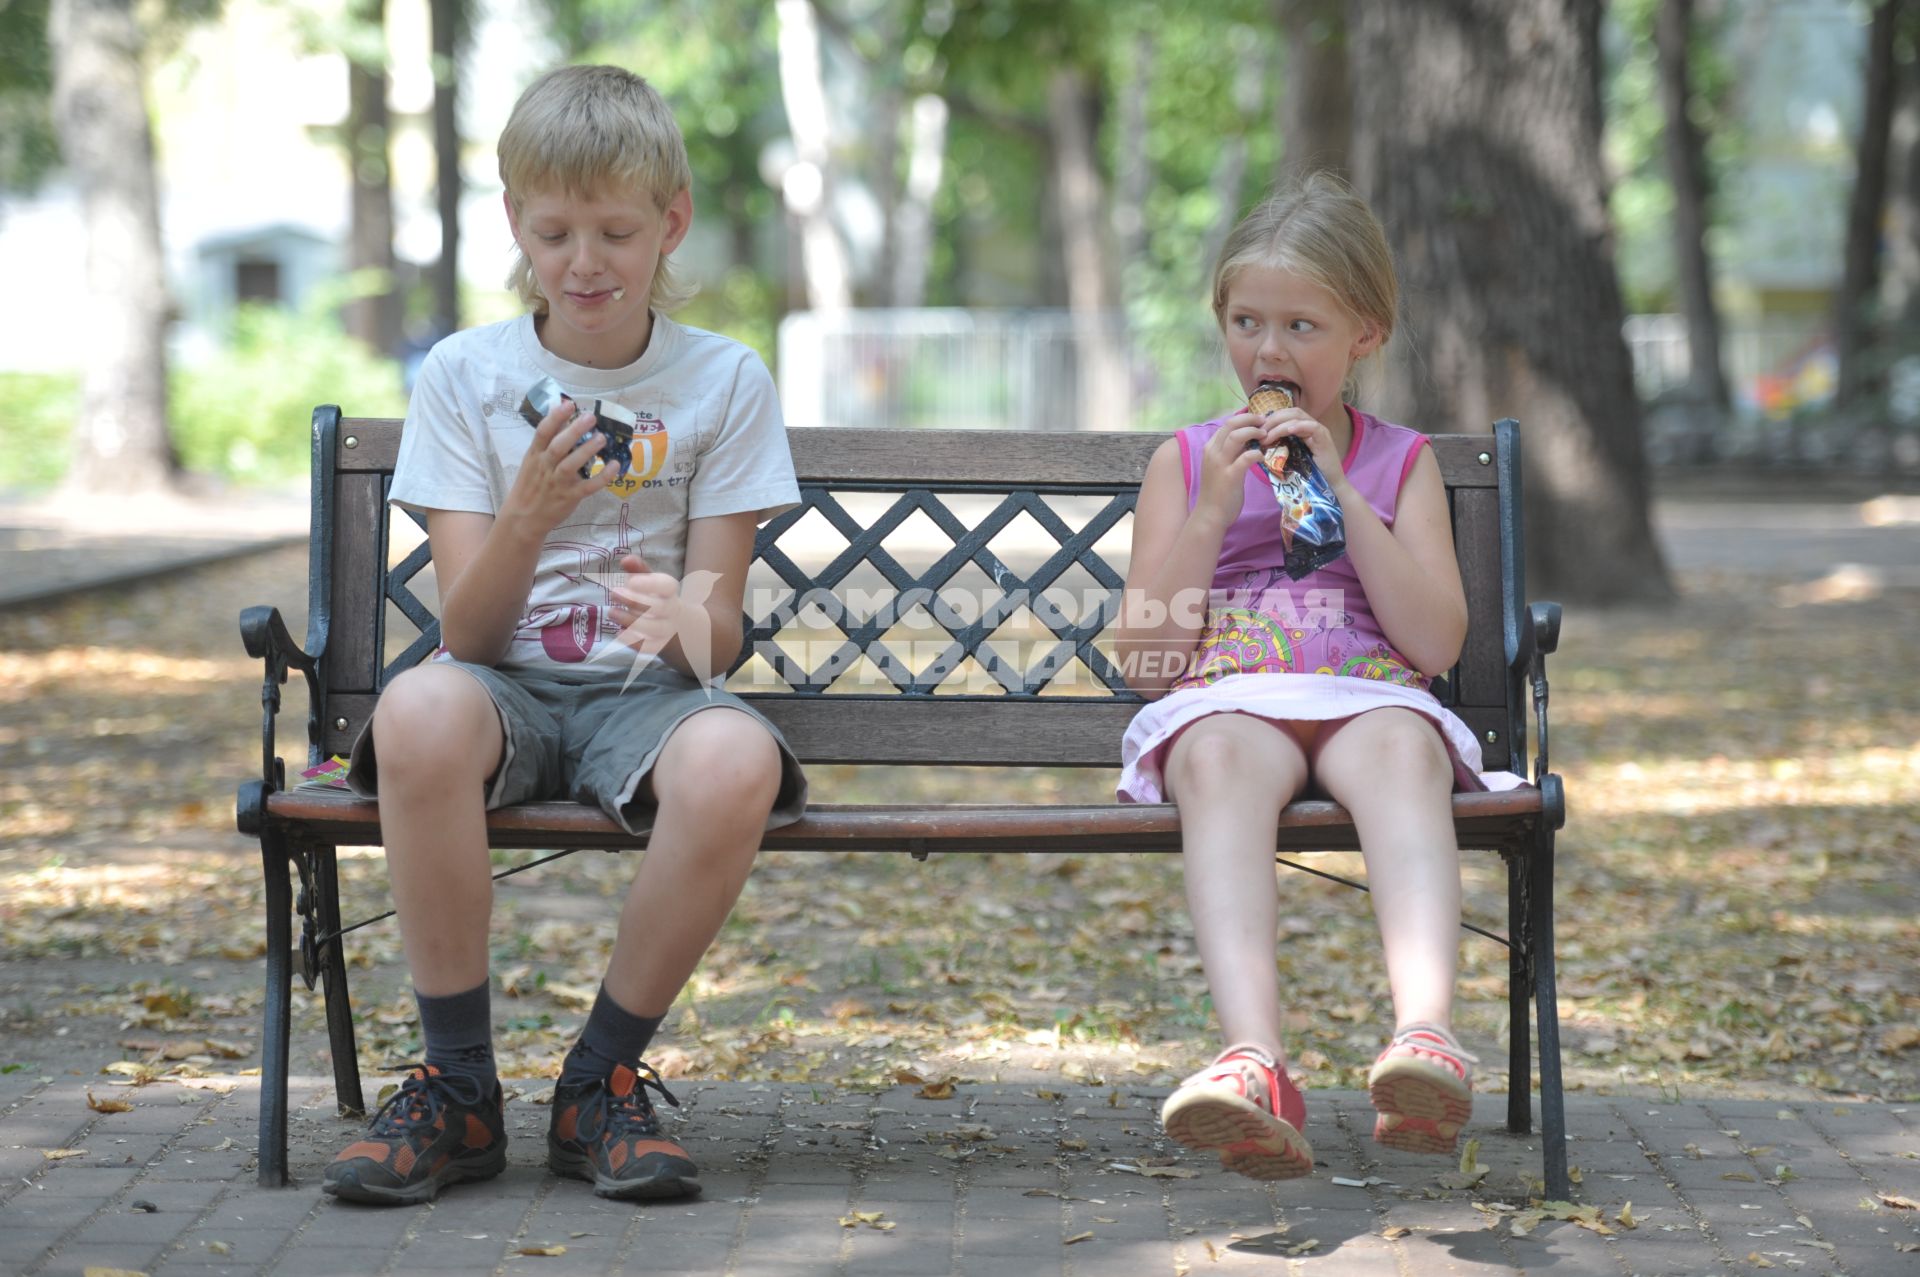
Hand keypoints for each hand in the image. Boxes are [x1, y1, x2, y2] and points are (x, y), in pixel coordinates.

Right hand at [502, 398, 619, 532]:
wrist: (524, 518)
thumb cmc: (531, 484)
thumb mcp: (533, 461)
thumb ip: (547, 442)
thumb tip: (564, 418)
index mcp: (535, 455)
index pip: (543, 433)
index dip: (556, 417)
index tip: (569, 404)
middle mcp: (546, 467)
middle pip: (558, 446)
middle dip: (574, 430)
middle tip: (590, 417)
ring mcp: (558, 483)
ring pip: (571, 465)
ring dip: (587, 450)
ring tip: (602, 438)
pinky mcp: (570, 497)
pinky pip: (588, 486)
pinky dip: (602, 477)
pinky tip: (614, 466)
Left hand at [609, 553, 685, 657]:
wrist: (678, 626)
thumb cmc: (656, 598)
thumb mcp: (650, 582)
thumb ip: (638, 570)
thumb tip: (626, 559)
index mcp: (670, 592)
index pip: (667, 586)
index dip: (650, 584)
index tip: (631, 580)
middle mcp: (671, 612)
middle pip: (659, 608)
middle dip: (635, 600)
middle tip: (614, 593)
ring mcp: (666, 630)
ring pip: (654, 629)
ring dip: (631, 621)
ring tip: (611, 612)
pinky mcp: (658, 646)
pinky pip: (648, 647)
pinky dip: (633, 642)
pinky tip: (619, 632)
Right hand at [1193, 411, 1265, 528]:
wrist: (1210, 514)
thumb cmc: (1218, 491)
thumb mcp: (1221, 466)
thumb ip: (1231, 452)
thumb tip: (1248, 439)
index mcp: (1210, 448)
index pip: (1227, 423)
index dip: (1245, 418)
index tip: (1259, 420)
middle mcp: (1213, 452)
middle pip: (1231, 424)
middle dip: (1251, 419)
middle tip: (1265, 422)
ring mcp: (1220, 463)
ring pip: (1237, 436)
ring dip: (1254, 432)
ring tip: (1266, 435)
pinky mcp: (1230, 476)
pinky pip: (1245, 457)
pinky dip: (1257, 453)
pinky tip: (1263, 457)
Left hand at [1253, 406, 1350, 494]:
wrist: (1329, 486)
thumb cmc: (1309, 475)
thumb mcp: (1290, 458)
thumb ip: (1279, 448)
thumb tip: (1260, 444)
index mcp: (1303, 429)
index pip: (1286, 415)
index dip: (1271, 419)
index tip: (1257, 429)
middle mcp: (1311, 426)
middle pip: (1291, 412)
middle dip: (1272, 420)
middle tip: (1260, 431)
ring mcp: (1319, 431)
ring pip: (1298, 418)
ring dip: (1280, 425)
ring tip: (1268, 435)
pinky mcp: (1325, 439)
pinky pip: (1312, 427)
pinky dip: (1299, 426)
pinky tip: (1288, 431)